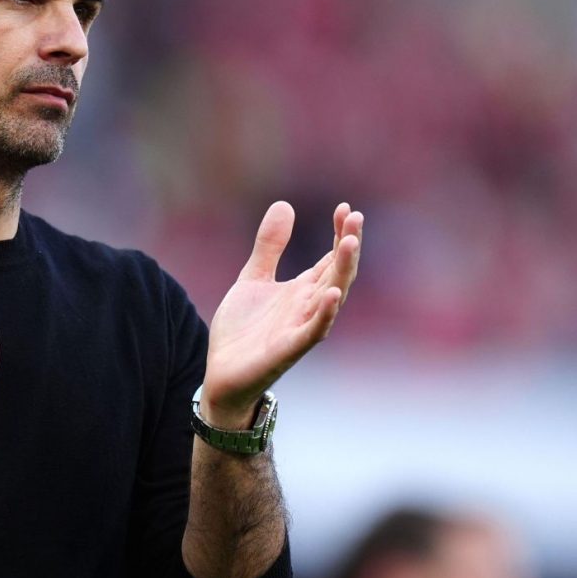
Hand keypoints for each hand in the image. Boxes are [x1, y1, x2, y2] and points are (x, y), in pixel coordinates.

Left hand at [201, 202, 362, 426]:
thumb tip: (285, 204)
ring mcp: (301, 327)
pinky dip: (324, 313)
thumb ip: (269, 246)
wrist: (221, 373)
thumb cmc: (243, 330)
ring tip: (350, 243)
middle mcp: (308, 307)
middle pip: (337, 272)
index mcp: (302, 290)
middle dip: (348, 246)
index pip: (330, 258)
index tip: (345, 208)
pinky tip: (332, 294)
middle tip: (355, 217)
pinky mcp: (288, 349)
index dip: (340, 234)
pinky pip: (313, 331)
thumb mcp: (253, 278)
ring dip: (342, 271)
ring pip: (331, 297)